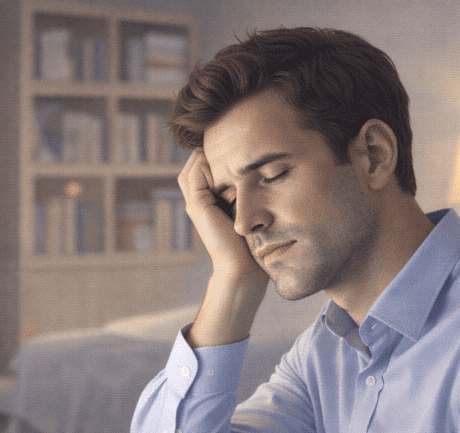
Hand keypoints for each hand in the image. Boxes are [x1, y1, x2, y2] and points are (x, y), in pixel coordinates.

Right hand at [178, 149, 266, 285]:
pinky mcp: (197, 205)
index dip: (221, 150)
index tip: (244, 141)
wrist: (244, 268)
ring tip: (234, 146)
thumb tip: (263, 164)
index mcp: (209, 199)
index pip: (207, 163)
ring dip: (212, 153)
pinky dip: (211, 162)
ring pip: (195, 163)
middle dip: (215, 147)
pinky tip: (233, 161)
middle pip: (198, 160)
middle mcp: (198, 199)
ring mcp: (195, 202)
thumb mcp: (252, 207)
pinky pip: (197, 173)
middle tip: (236, 138)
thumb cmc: (253, 241)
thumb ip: (249, 188)